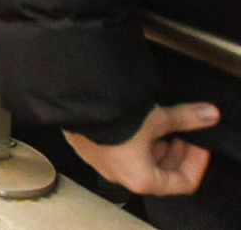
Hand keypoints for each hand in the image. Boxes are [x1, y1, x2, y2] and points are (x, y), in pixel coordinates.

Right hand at [65, 103, 219, 195]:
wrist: (75, 102)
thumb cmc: (117, 118)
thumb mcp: (158, 118)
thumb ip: (185, 119)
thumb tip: (209, 115)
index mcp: (142, 178)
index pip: (182, 182)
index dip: (196, 162)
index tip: (198, 144)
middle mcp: (120, 176)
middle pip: (158, 174)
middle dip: (173, 155)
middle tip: (180, 135)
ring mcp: (100, 163)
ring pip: (135, 162)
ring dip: (151, 148)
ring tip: (155, 126)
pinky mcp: (85, 147)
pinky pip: (115, 151)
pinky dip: (129, 142)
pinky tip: (129, 123)